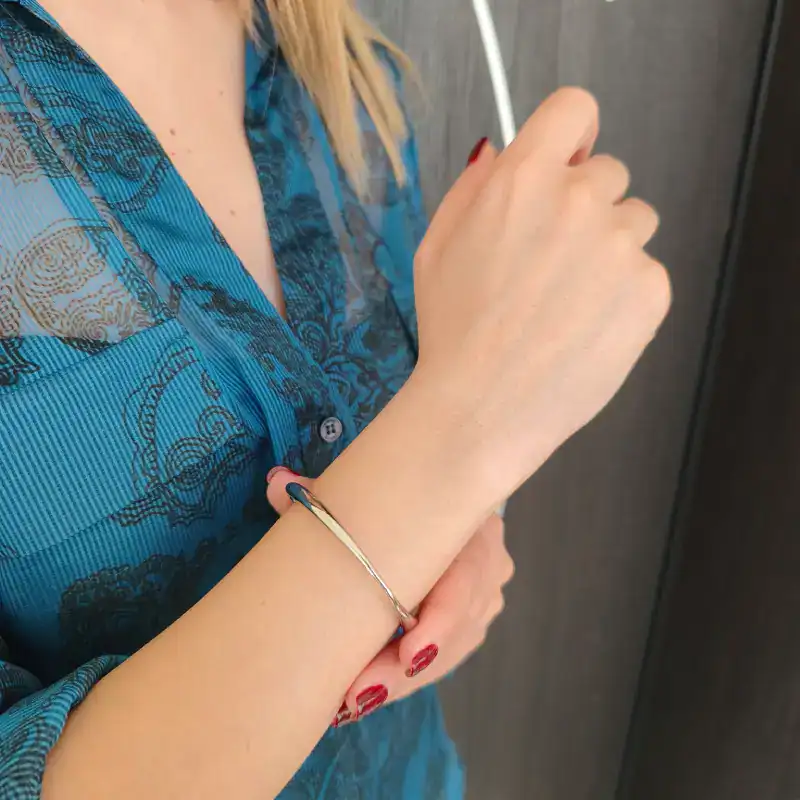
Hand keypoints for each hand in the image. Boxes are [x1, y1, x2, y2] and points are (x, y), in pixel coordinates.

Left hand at [266, 469, 513, 725]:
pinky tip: (363, 693)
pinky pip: (442, 659)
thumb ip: (326, 494)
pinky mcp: (470, 623)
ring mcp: (483, 598)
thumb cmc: (403, 495)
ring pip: (449, 653)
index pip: (467, 578)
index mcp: (470, 526)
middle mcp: (488, 565)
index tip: (408, 656)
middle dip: (402, 667)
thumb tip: (276, 484)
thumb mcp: (367, 492)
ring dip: (399, 681)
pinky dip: (403, 677)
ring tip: (347, 702)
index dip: (441, 622)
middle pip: (455, 629)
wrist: (438, 499)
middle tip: (355, 696)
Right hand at [410, 87, 669, 506]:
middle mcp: (580, 201)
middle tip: (551, 264)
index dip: (570, 136)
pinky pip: (647, 272)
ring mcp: (621, 246)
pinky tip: (585, 328)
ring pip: (633, 223)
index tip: (566, 161)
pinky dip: (624, 295)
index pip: (575, 109)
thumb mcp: (437, 246)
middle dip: (583, 207)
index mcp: (524, 179)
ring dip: (608, 250)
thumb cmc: (452, 331)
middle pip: (608, 172)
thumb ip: (474, 187)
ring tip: (568, 304)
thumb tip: (503, 152)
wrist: (481, 409)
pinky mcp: (651, 291)